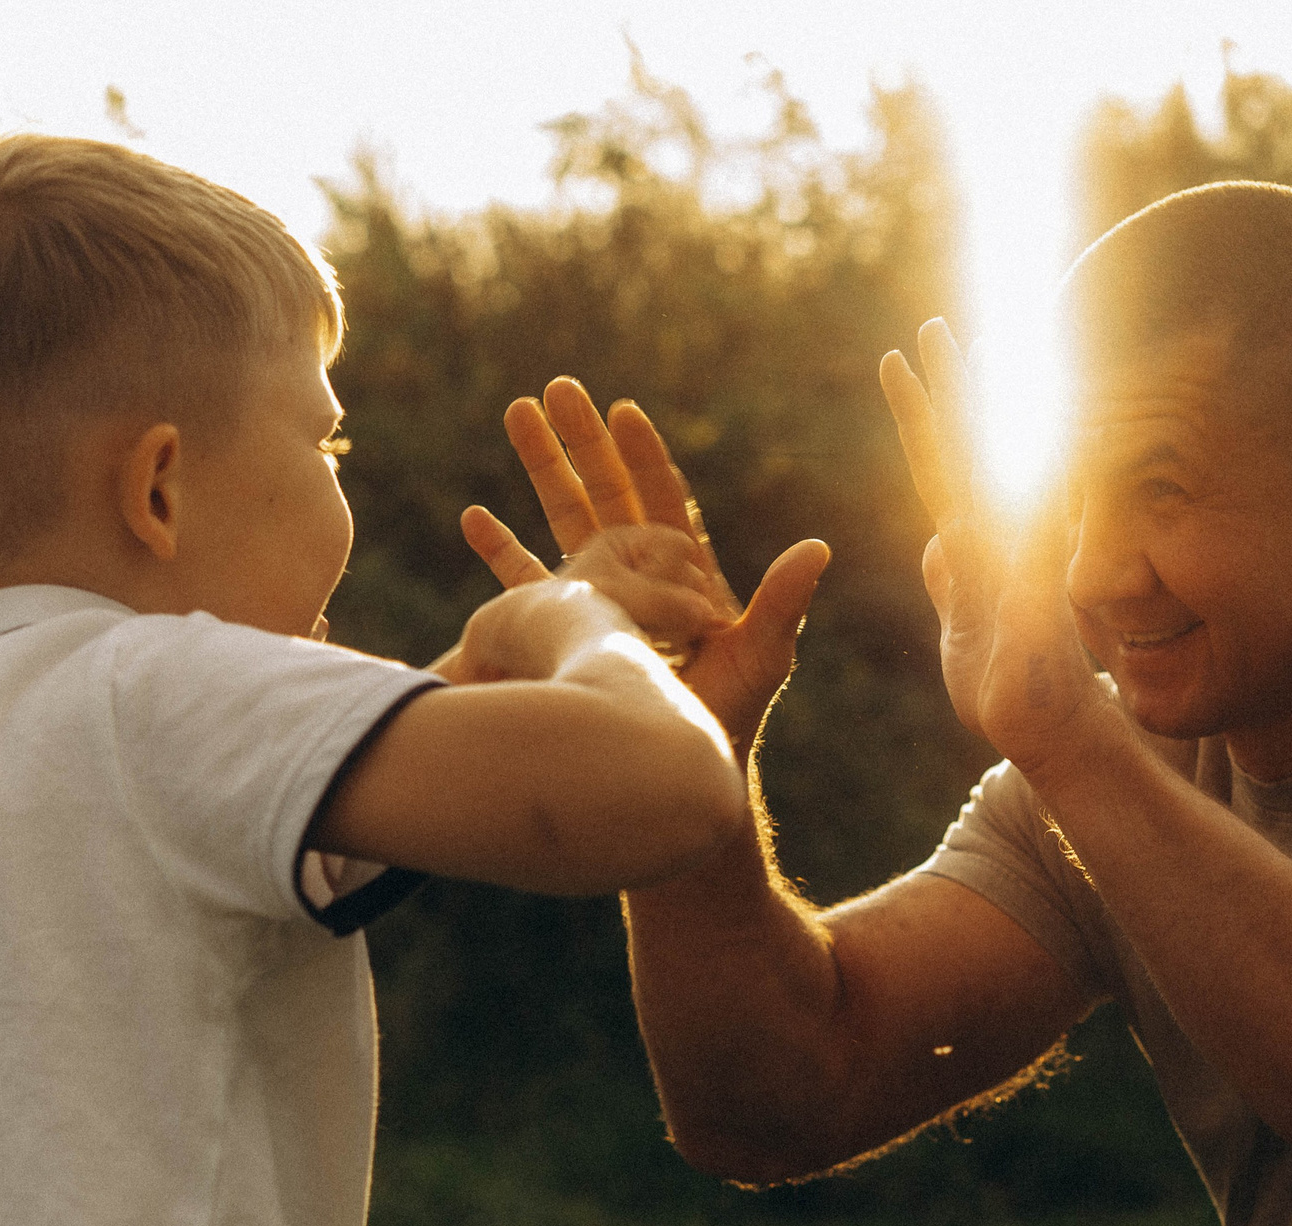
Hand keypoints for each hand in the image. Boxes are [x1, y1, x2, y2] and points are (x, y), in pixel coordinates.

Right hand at [460, 376, 829, 748]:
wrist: (673, 769)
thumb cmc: (725, 719)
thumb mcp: (760, 657)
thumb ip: (781, 603)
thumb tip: (818, 548)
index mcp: (683, 575)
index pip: (660, 500)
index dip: (642, 456)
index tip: (621, 409)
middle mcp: (638, 578)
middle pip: (605, 494)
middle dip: (580, 442)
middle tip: (554, 389)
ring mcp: (597, 602)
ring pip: (562, 522)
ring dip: (539, 469)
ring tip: (515, 413)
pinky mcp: (563, 631)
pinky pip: (524, 582)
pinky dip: (501, 548)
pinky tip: (473, 515)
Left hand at [879, 319, 1098, 764]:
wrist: (1052, 734)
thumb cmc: (1012, 692)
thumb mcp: (963, 632)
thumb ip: (950, 585)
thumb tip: (936, 542)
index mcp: (978, 548)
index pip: (948, 470)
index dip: (932, 420)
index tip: (921, 365)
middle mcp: (999, 537)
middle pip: (966, 449)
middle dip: (950, 388)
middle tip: (934, 326)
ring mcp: (1015, 551)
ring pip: (983, 461)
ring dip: (967, 404)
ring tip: (950, 345)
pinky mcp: (1026, 575)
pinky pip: (1005, 506)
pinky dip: (998, 460)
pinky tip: (992, 416)